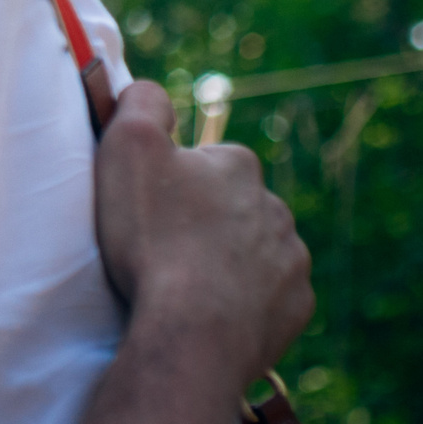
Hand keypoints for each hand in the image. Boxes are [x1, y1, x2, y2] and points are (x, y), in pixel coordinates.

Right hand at [94, 82, 312, 389]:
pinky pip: (269, 298)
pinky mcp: (295, 307)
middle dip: (203, 222)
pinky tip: (211, 314)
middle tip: (160, 249)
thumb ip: (140, 103)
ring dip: (225, 262)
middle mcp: (275, 207)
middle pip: (231, 207)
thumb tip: (151, 91)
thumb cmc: (154, 238)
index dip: (171, 182)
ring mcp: (291, 260)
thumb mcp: (127, 148)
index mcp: (238, 166)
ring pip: (254, 252)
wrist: (193, 332)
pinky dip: (244, 303)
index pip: (205, 161)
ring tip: (183, 287)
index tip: (147, 209)